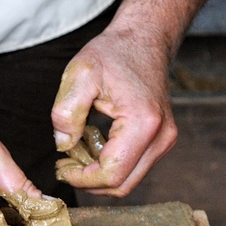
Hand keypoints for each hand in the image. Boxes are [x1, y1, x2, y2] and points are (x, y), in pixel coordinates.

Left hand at [51, 28, 177, 197]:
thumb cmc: (113, 53)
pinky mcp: (161, 142)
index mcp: (143, 123)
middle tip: (65, 163)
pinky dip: (109, 166)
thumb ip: (66, 112)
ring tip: (77, 151)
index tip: (61, 166)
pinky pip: (132, 168)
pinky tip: (92, 145)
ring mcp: (164, 141)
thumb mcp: (79, 74)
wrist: (143, 40)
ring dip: (98, 175)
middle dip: (88, 182)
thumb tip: (63, 146)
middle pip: (122, 185)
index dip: (81, 179)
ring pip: (128, 181)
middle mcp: (161, 137)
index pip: (111, 174)